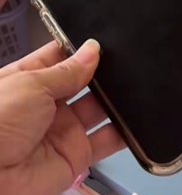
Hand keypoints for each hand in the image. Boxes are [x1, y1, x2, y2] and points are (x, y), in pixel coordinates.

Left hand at [0, 40, 124, 194]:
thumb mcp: (31, 84)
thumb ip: (68, 70)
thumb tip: (93, 49)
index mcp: (28, 80)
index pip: (60, 57)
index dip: (82, 48)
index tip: (107, 37)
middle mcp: (46, 104)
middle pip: (84, 82)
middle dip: (103, 72)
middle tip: (129, 59)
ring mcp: (63, 130)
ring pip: (99, 109)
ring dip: (117, 99)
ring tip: (139, 82)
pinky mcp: (77, 157)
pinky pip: (107, 141)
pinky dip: (125, 132)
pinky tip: (141, 117)